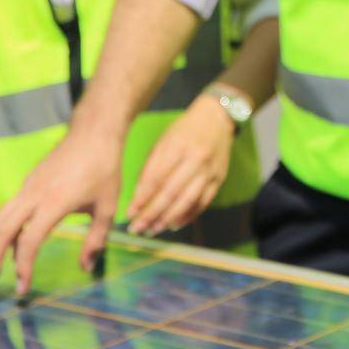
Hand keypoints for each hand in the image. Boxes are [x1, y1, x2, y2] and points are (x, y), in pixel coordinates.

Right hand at [0, 127, 121, 296]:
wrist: (94, 132)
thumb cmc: (105, 169)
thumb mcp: (108, 207)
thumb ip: (95, 240)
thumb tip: (85, 268)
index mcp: (54, 202)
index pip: (29, 241)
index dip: (23, 267)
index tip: (23, 288)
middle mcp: (34, 194)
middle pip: (2, 230)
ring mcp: (28, 186)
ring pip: (1, 217)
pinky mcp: (28, 182)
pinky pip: (10, 209)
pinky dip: (5, 230)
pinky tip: (12, 245)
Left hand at [125, 95, 234, 236]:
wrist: (218, 118)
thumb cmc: (185, 129)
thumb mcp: (164, 141)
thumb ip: (152, 166)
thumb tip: (138, 196)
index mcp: (177, 146)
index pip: (155, 178)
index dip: (141, 198)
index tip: (129, 213)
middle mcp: (194, 160)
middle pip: (170, 193)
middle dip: (151, 214)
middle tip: (138, 228)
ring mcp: (209, 171)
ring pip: (187, 201)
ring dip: (168, 219)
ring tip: (153, 230)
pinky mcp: (219, 179)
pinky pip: (202, 203)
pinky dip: (188, 216)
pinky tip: (174, 224)